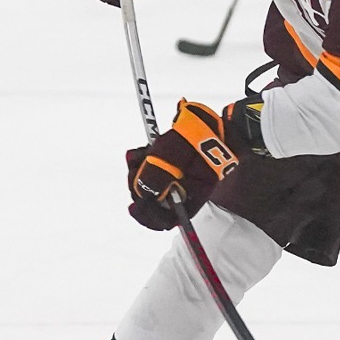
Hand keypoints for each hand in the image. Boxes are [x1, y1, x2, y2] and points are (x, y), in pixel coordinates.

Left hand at [125, 100, 240, 229]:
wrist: (206, 120)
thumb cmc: (195, 140)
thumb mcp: (172, 159)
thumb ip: (156, 179)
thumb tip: (141, 194)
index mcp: (191, 199)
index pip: (166, 220)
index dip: (148, 216)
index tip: (134, 206)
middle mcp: (183, 193)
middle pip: (154, 202)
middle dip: (139, 186)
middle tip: (135, 168)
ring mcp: (176, 179)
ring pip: (149, 185)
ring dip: (139, 172)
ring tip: (138, 155)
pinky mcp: (169, 166)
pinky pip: (151, 171)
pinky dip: (142, 163)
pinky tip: (140, 152)